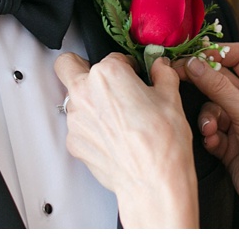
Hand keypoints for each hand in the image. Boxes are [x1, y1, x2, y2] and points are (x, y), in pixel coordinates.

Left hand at [54, 52, 198, 227]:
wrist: (153, 181)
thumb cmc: (162, 142)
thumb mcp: (172, 98)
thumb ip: (162, 74)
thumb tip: (160, 67)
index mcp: (108, 73)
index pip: (112, 56)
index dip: (126, 66)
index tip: (134, 75)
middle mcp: (85, 92)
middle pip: (67, 65)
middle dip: (81, 67)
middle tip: (102, 80)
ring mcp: (76, 119)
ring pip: (73, 99)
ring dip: (89, 102)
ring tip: (116, 117)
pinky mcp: (74, 142)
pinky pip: (78, 126)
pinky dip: (92, 128)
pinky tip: (114, 137)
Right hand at [181, 43, 238, 227]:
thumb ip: (217, 87)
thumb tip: (193, 64)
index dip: (217, 54)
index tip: (195, 56)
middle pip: (219, 81)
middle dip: (202, 83)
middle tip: (180, 77)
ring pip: (211, 107)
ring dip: (207, 117)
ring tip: (210, 129)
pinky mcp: (229, 143)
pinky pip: (210, 129)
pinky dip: (209, 134)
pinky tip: (214, 142)